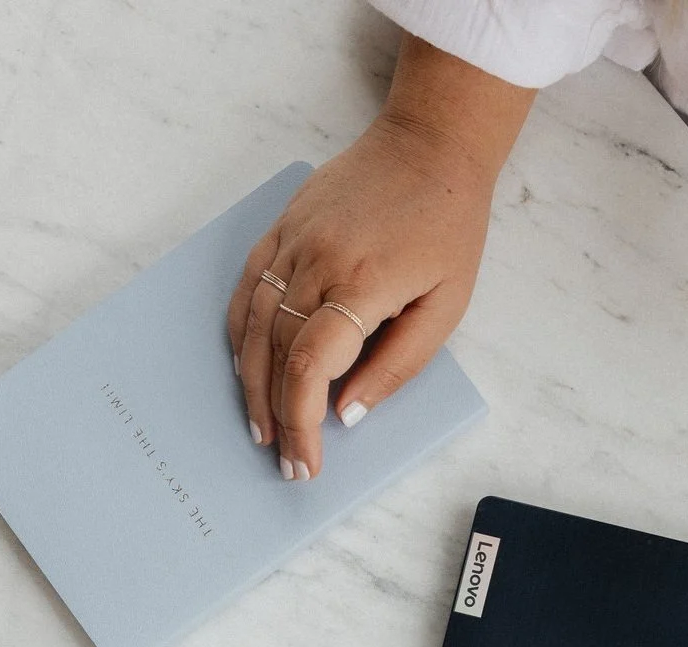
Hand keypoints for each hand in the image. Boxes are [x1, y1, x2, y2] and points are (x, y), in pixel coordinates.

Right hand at [228, 116, 493, 478]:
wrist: (431, 144)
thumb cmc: (447, 225)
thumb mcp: (447, 305)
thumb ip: (398, 365)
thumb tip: (348, 412)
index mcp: (360, 286)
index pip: (309, 369)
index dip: (301, 423)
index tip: (307, 460)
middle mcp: (315, 264)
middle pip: (273, 355)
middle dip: (275, 416)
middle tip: (284, 458)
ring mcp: (292, 242)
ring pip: (251, 325)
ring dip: (250, 383)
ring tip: (261, 425)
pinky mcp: (282, 227)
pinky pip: (247, 287)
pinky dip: (240, 331)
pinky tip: (244, 364)